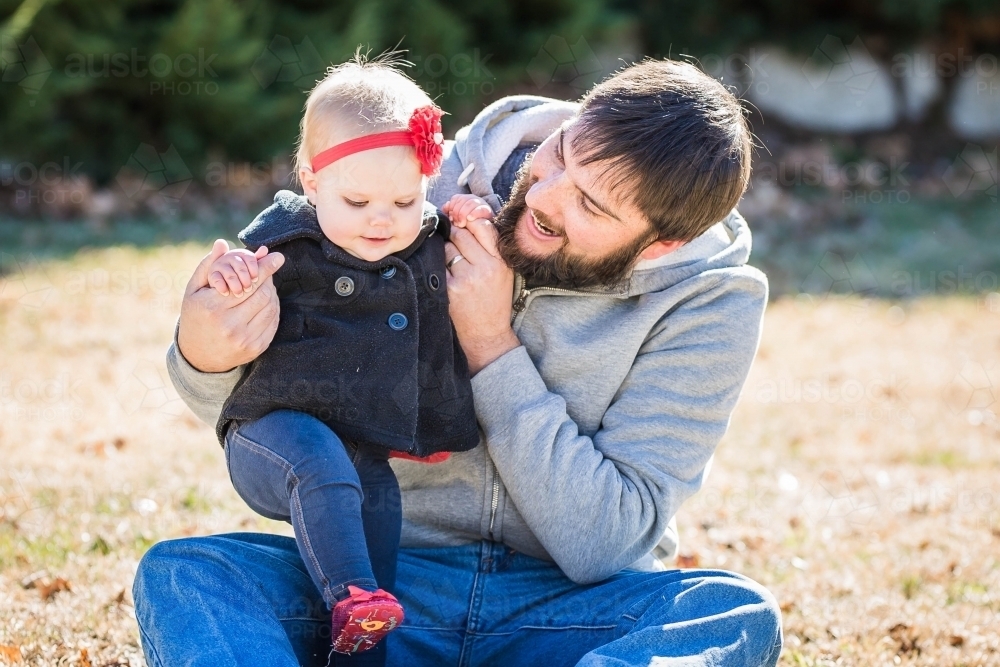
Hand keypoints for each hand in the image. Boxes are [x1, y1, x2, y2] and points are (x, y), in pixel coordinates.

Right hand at [177, 239, 284, 372]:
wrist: (199, 356)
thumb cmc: (196, 316)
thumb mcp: (194, 291)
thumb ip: (208, 266)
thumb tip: (222, 243)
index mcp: (213, 307)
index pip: (248, 283)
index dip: (265, 268)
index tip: (277, 256)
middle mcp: (229, 325)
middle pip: (263, 294)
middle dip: (267, 280)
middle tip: (265, 272)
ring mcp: (245, 339)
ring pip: (271, 307)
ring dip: (271, 293)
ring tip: (262, 287)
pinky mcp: (256, 348)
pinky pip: (273, 322)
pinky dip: (273, 309)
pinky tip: (264, 304)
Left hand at [441, 194, 492, 226]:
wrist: (486, 233)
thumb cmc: (468, 226)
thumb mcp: (457, 219)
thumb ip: (450, 212)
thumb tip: (445, 206)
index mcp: (465, 200)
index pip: (456, 198)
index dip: (452, 207)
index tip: (450, 218)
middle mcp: (474, 200)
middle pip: (463, 199)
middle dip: (457, 212)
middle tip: (456, 223)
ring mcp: (482, 205)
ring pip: (471, 202)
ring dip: (464, 213)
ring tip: (462, 224)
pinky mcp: (488, 212)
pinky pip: (481, 209)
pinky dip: (474, 213)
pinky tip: (470, 219)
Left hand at [444, 219, 518, 375]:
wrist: (487, 333)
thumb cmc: (494, 299)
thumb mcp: (503, 272)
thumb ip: (490, 247)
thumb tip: (466, 219)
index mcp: (501, 261)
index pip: (483, 226)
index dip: (469, 221)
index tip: (463, 222)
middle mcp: (486, 267)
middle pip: (461, 234)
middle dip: (454, 234)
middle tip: (454, 243)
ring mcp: (467, 278)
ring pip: (448, 247)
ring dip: (446, 250)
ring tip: (454, 264)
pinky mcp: (451, 288)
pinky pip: (439, 264)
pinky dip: (440, 266)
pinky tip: (448, 276)